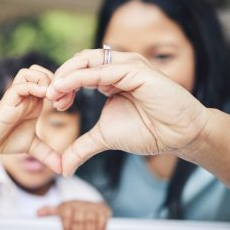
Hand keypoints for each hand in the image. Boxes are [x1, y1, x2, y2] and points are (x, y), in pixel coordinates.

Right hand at [0, 65, 60, 173]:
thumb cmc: (7, 140)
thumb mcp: (33, 147)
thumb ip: (48, 155)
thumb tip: (63, 169)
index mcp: (36, 102)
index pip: (51, 82)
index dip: (63, 88)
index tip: (67, 103)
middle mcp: (27, 96)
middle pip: (42, 72)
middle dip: (56, 80)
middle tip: (62, 97)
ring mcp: (16, 96)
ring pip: (31, 72)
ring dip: (44, 81)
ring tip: (51, 97)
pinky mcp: (7, 101)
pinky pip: (20, 86)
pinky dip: (32, 88)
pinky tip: (42, 98)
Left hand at [37, 201, 111, 229]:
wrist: (91, 204)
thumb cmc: (73, 210)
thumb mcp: (61, 209)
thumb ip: (50, 211)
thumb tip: (38, 212)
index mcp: (68, 206)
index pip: (66, 216)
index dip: (66, 226)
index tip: (66, 229)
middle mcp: (80, 206)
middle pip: (78, 220)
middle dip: (77, 229)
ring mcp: (92, 209)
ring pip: (90, 221)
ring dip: (88, 229)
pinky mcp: (103, 212)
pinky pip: (102, 222)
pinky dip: (99, 228)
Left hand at [47, 49, 209, 175]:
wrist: (178, 135)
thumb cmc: (147, 131)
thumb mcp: (104, 138)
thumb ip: (82, 148)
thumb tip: (64, 168)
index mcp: (110, 78)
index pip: (79, 72)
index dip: (64, 85)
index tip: (56, 105)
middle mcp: (117, 67)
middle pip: (80, 61)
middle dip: (61, 78)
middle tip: (51, 98)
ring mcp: (128, 65)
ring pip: (88, 60)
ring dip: (67, 74)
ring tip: (55, 93)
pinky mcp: (137, 70)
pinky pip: (102, 70)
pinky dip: (80, 77)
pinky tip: (67, 88)